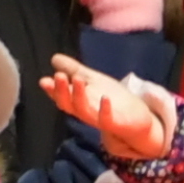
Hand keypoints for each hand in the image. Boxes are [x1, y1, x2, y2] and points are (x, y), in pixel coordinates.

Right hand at [42, 53, 175, 159]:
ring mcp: (100, 119)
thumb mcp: (94, 81)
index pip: (62, 97)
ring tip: (77, 79)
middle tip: (58, 76)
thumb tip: (54, 58)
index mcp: (80, 102)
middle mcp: (87, 112)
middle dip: (62, 92)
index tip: (44, 81)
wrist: (139, 120)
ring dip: (79, 96)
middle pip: (69, 105)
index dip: (53, 91)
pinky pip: (108, 120)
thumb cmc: (114, 101)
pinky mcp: (117, 124)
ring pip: (84, 111)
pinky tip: (105, 98)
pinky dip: (105, 110)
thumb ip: (74, 70)